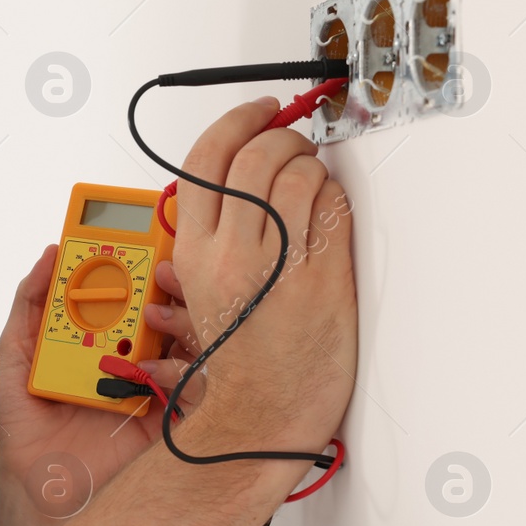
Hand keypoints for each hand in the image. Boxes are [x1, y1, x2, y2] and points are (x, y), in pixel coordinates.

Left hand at [0, 246, 192, 525]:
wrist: (39, 490)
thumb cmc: (27, 432)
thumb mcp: (14, 360)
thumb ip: (29, 307)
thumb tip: (48, 258)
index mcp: (105, 340)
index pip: (133, 291)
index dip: (143, 262)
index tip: (141, 241)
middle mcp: (135, 358)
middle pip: (170, 309)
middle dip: (171, 283)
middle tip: (159, 271)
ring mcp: (157, 387)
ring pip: (192, 340)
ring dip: (179, 319)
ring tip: (153, 316)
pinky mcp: (173, 421)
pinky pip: (198, 387)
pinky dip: (182, 370)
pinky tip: (152, 368)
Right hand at [168, 96, 357, 460]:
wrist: (264, 414)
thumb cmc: (239, 364)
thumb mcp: (199, 297)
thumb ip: (201, 247)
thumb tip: (214, 203)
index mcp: (191, 253)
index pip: (204, 159)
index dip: (236, 122)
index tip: (258, 111)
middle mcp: (228, 252)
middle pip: (252, 154)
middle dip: (280, 135)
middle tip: (294, 142)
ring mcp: (275, 262)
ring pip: (294, 172)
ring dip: (311, 164)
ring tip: (314, 181)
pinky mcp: (318, 274)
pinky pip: (331, 206)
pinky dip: (335, 196)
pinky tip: (330, 212)